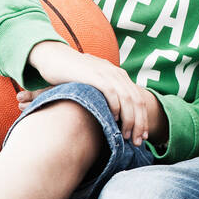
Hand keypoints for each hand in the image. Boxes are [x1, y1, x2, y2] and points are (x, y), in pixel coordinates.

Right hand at [27, 41, 148, 145]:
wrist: (55, 57)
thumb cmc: (74, 75)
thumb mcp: (96, 83)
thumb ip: (107, 95)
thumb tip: (115, 118)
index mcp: (120, 76)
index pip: (139, 100)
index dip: (143, 120)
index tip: (143, 137)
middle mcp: (117, 74)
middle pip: (137, 101)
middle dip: (139, 124)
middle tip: (137, 142)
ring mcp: (107, 73)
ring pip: (127, 98)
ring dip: (129, 119)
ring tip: (126, 135)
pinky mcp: (95, 75)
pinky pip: (111, 91)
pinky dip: (115, 106)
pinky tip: (114, 119)